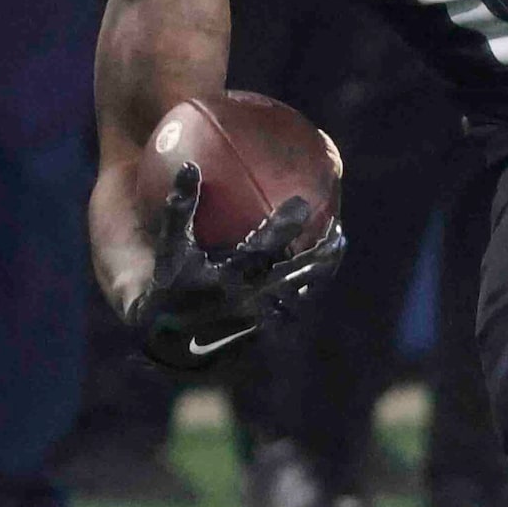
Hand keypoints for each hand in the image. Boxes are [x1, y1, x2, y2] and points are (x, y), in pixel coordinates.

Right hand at [126, 162, 346, 369]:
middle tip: (338, 225)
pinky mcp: (269, 328)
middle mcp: (250, 298)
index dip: (285, 224)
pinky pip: (299, 302)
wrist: (168, 340)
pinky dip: (313, 283)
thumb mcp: (171, 248)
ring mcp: (262, 317)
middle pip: (298, 273)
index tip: (303, 201)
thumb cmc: (170, 285)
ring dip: (324, 267)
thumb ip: (180, 209)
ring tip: (339, 242)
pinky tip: (323, 265)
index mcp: (228, 275)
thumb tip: (190, 166)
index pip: (264, 247)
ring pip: (304, 289)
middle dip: (322, 250)